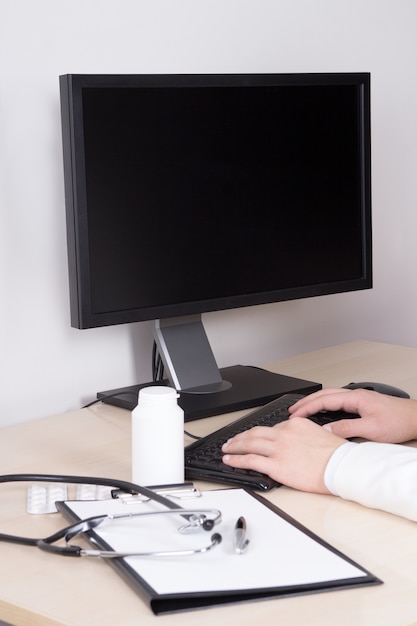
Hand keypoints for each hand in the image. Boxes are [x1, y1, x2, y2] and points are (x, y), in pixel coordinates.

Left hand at [222, 418, 345, 492]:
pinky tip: (229, 460)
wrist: (341, 467)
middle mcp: (284, 433)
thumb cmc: (336, 455)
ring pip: (250, 444)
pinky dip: (237, 460)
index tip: (254, 438)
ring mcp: (278, 449)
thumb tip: (299, 440)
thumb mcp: (321, 434)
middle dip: (241, 437)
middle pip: (256, 432)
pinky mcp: (275, 465)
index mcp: (295, 424)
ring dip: (235, 446)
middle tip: (232, 440)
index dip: (261, 435)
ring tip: (227, 448)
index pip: (273, 428)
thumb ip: (304, 434)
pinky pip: (250, 460)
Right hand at [289, 388, 416, 442]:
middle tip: (291, 411)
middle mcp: (355, 395)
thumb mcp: (371, 429)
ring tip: (301, 411)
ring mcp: (358, 398)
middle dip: (306, 403)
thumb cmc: (399, 421)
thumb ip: (346, 428)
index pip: (324, 400)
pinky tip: (322, 413)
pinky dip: (324, 406)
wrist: (416, 418)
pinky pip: (337, 402)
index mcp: (355, 398)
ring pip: (330, 397)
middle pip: (324, 395)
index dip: (307, 408)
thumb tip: (326, 430)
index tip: (295, 415)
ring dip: (314, 403)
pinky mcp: (362, 404)